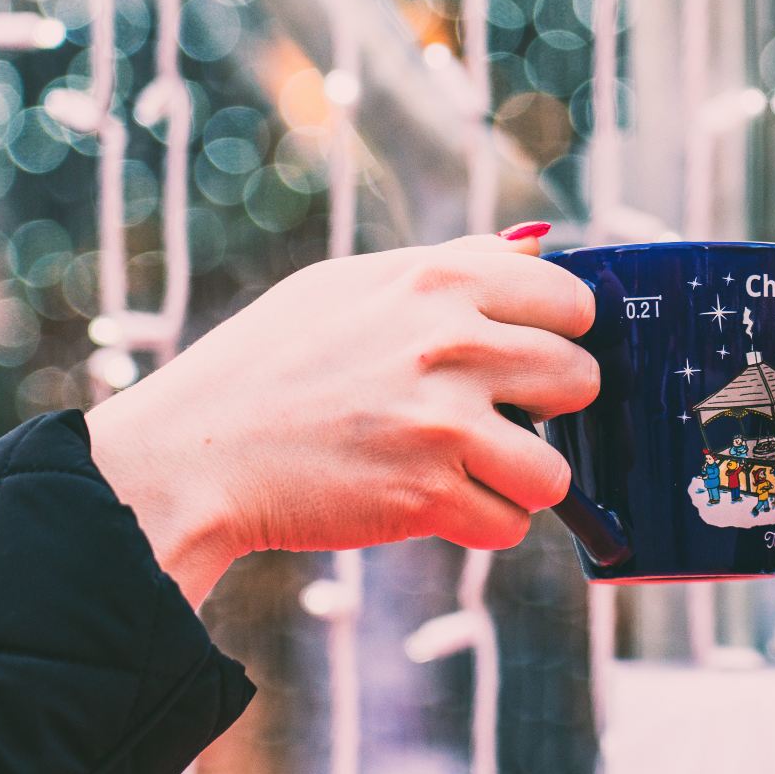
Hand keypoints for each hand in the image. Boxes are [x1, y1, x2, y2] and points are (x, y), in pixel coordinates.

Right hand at [86, 233, 596, 604]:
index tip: (531, 356)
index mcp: (439, 281)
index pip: (572, 301)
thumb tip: (536, 249)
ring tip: (472, 468)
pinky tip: (437, 502)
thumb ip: (453, 264)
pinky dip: (481, 523)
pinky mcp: (426, 496)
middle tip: (499, 416)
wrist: (193, 454)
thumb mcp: (351, 283)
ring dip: (522, 478)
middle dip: (550, 407)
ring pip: (556, 469)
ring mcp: (443, 423)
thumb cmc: (268, 364)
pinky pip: (510, 525)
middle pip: (581, 380)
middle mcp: (451, 344)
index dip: (561, 335)